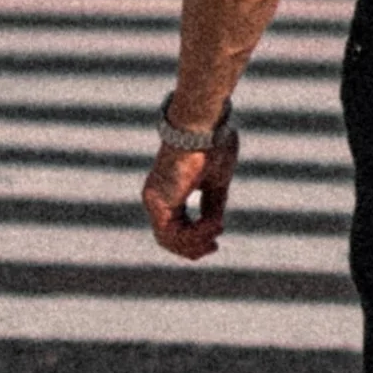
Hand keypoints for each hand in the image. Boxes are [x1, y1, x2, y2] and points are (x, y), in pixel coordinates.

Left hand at [143, 127, 240, 258]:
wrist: (202, 126)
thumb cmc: (212, 144)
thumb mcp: (217, 183)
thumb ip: (212, 205)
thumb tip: (215, 226)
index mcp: (168, 191)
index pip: (174, 226)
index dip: (196, 238)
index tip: (218, 235)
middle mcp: (156, 198)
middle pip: (169, 238)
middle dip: (194, 247)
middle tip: (215, 246)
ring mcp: (154, 200)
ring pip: (171, 240)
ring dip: (198, 240)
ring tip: (218, 228)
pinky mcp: (159, 201)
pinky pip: (173, 233)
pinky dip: (196, 233)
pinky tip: (214, 223)